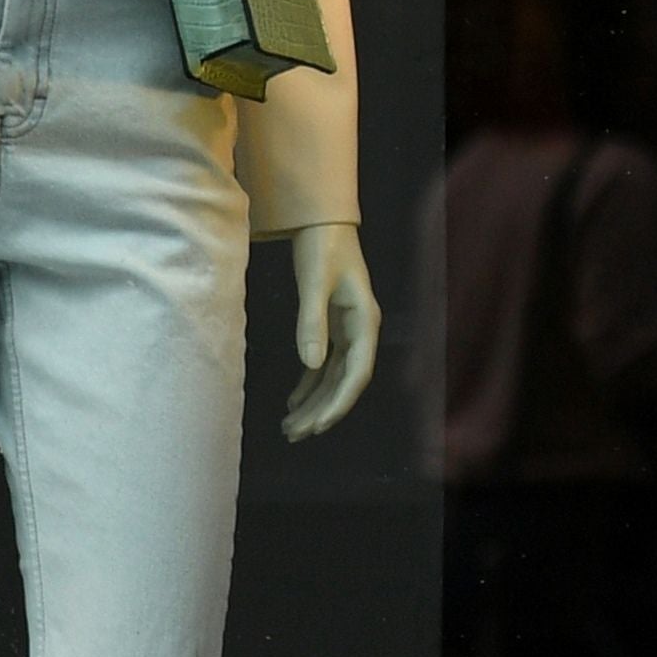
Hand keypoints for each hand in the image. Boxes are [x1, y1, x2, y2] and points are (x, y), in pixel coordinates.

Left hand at [280, 221, 378, 440]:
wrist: (324, 222)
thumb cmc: (323, 248)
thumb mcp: (314, 283)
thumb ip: (311, 323)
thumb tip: (311, 364)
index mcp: (365, 323)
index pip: (357, 374)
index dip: (339, 403)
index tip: (318, 425)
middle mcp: (361, 331)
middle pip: (344, 381)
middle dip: (322, 410)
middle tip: (295, 434)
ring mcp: (347, 330)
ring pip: (332, 376)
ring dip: (313, 402)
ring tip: (290, 426)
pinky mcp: (332, 326)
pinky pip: (323, 364)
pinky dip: (308, 383)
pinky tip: (292, 401)